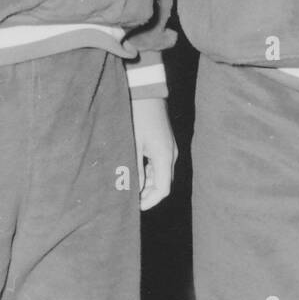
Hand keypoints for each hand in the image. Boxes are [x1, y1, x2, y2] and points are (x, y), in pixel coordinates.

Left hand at [131, 96, 176, 210]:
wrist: (146, 91)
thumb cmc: (137, 116)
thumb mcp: (132, 144)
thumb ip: (134, 169)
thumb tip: (134, 191)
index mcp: (165, 157)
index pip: (162, 190)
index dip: (149, 202)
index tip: (133, 208)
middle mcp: (171, 154)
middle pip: (163, 184)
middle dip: (147, 195)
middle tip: (127, 200)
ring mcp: (169, 148)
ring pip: (160, 175)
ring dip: (147, 184)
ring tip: (127, 187)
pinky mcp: (164, 143)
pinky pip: (158, 165)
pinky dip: (148, 173)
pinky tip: (133, 172)